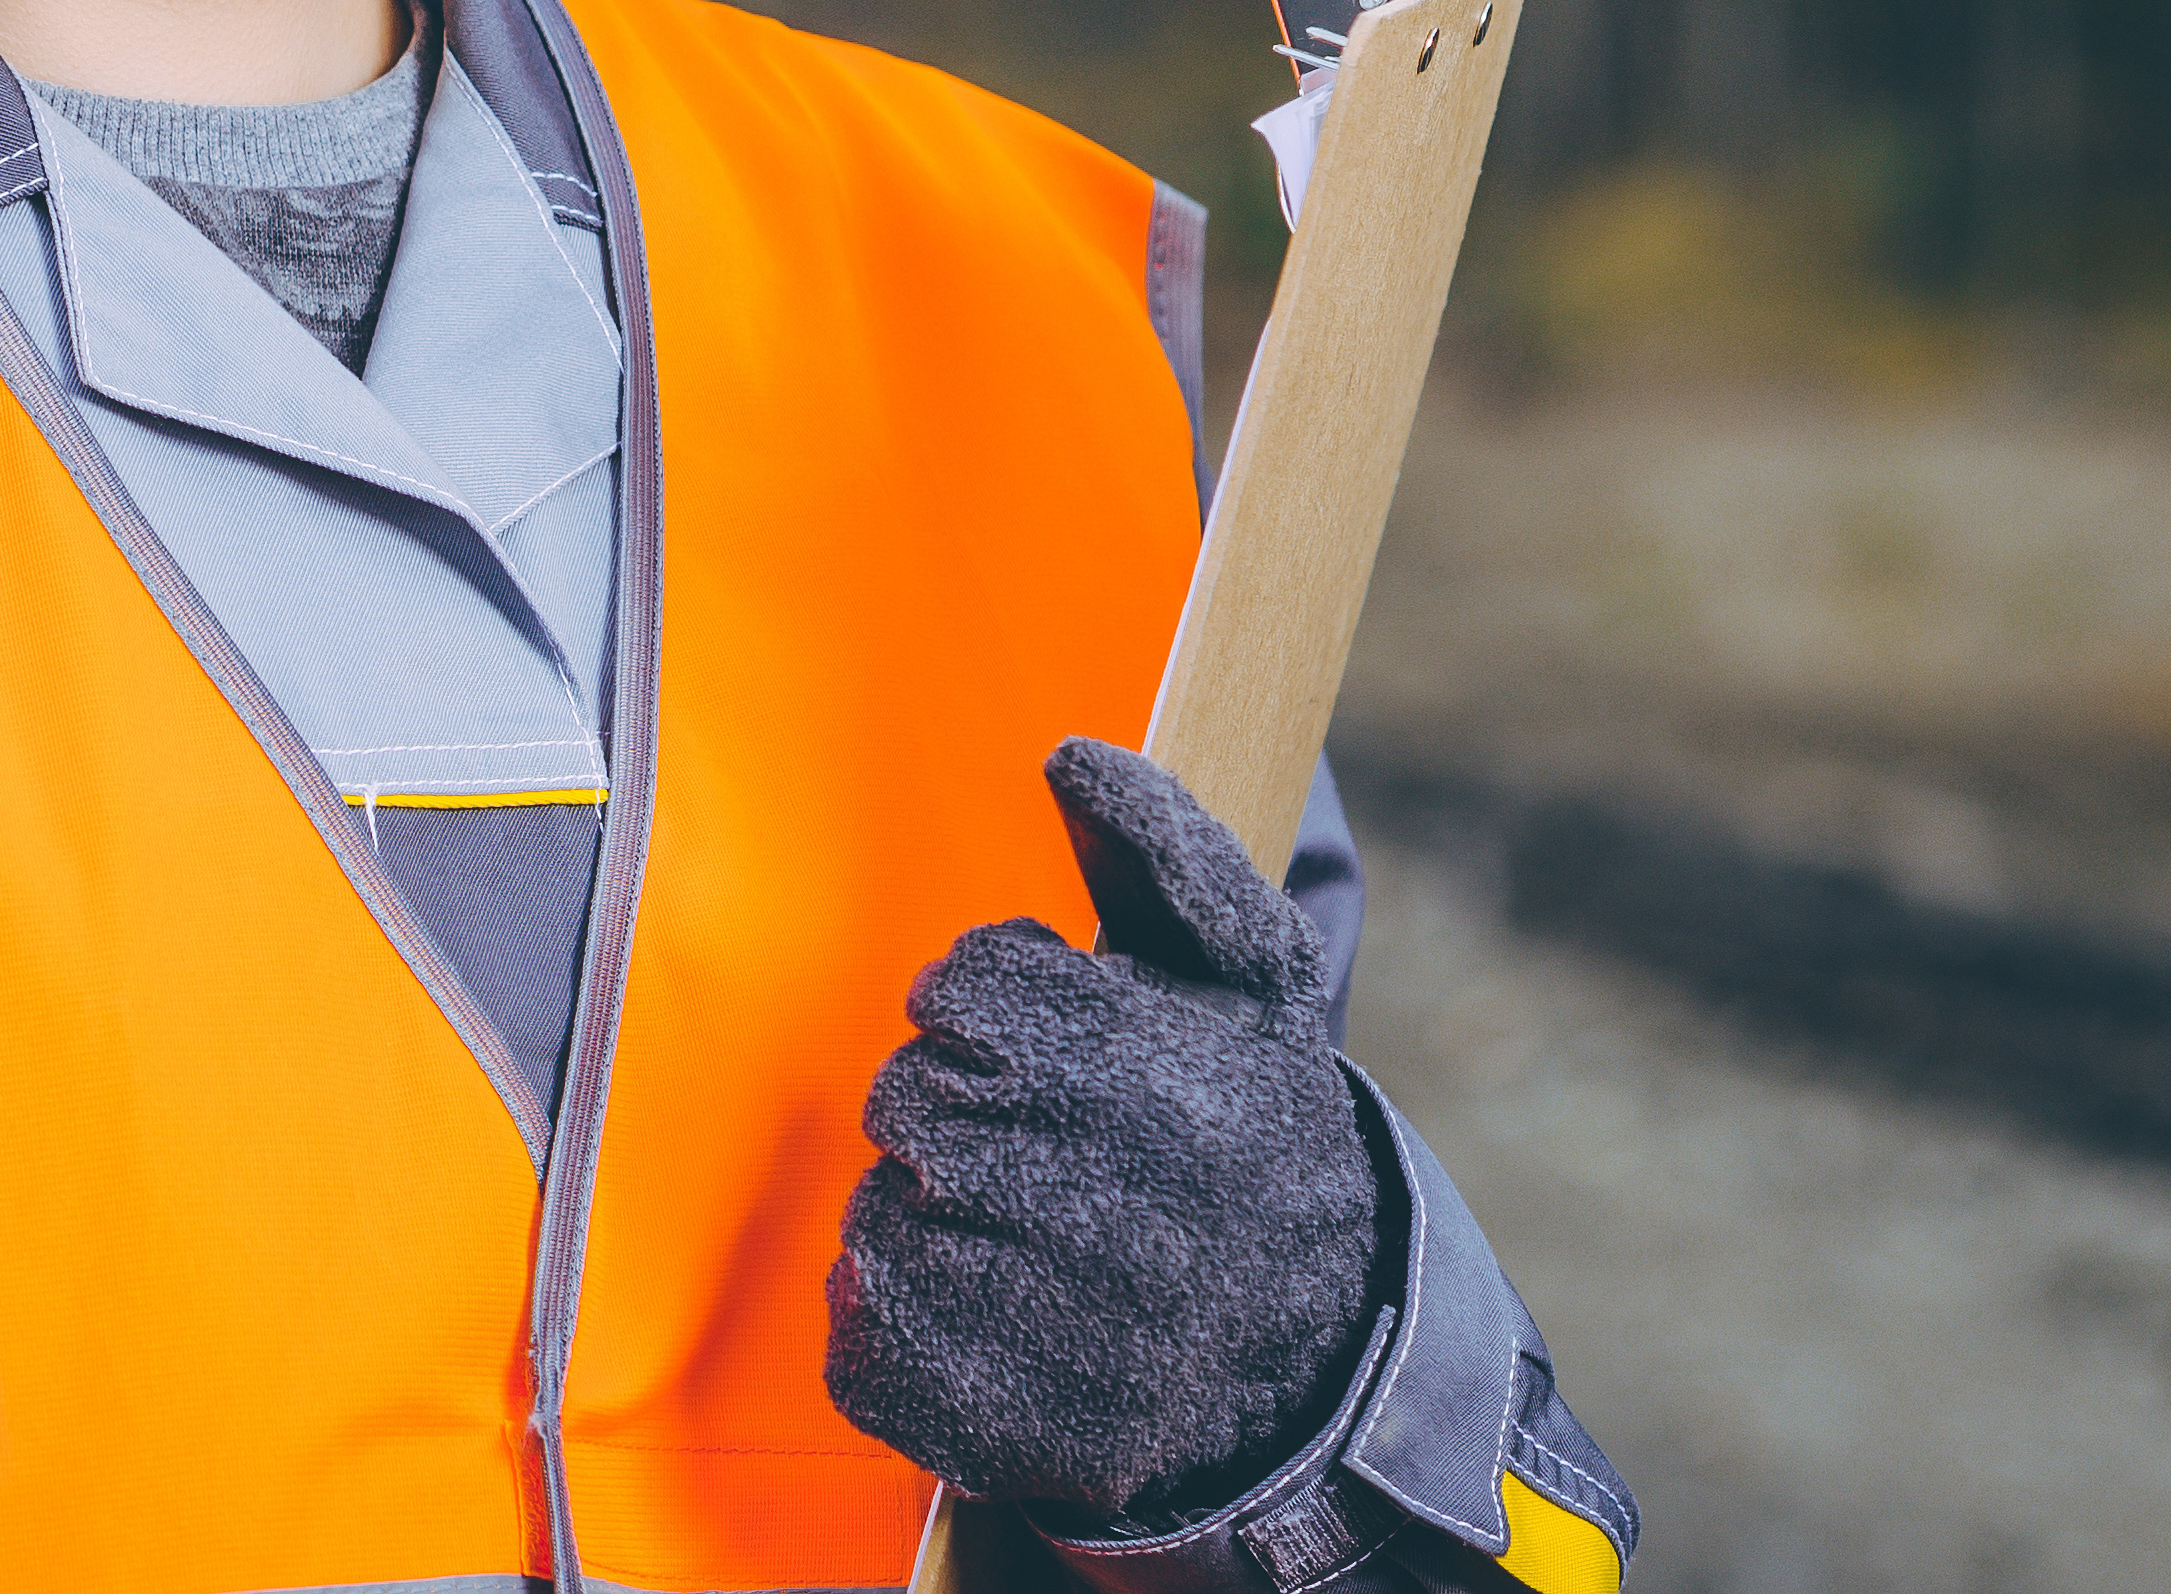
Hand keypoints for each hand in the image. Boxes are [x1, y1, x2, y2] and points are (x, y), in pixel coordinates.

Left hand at [823, 739, 1385, 1526]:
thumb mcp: (1249, 985)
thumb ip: (1165, 856)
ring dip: (931, 1216)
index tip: (1048, 1051)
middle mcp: (1082, 1196)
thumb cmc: (1256, 1138)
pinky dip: (897, 1320)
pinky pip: (857, 1330)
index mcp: (1136, 1073)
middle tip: (1046, 1151)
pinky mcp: (977, 1417)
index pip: (959, 990)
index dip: (991, 1014)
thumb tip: (1071, 753)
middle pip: (903, 1098)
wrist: (1313, 1360)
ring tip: (1035, 1238)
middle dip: (958, 1112)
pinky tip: (991, 1316)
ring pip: (875, 1213)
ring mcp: (1026, 1319)